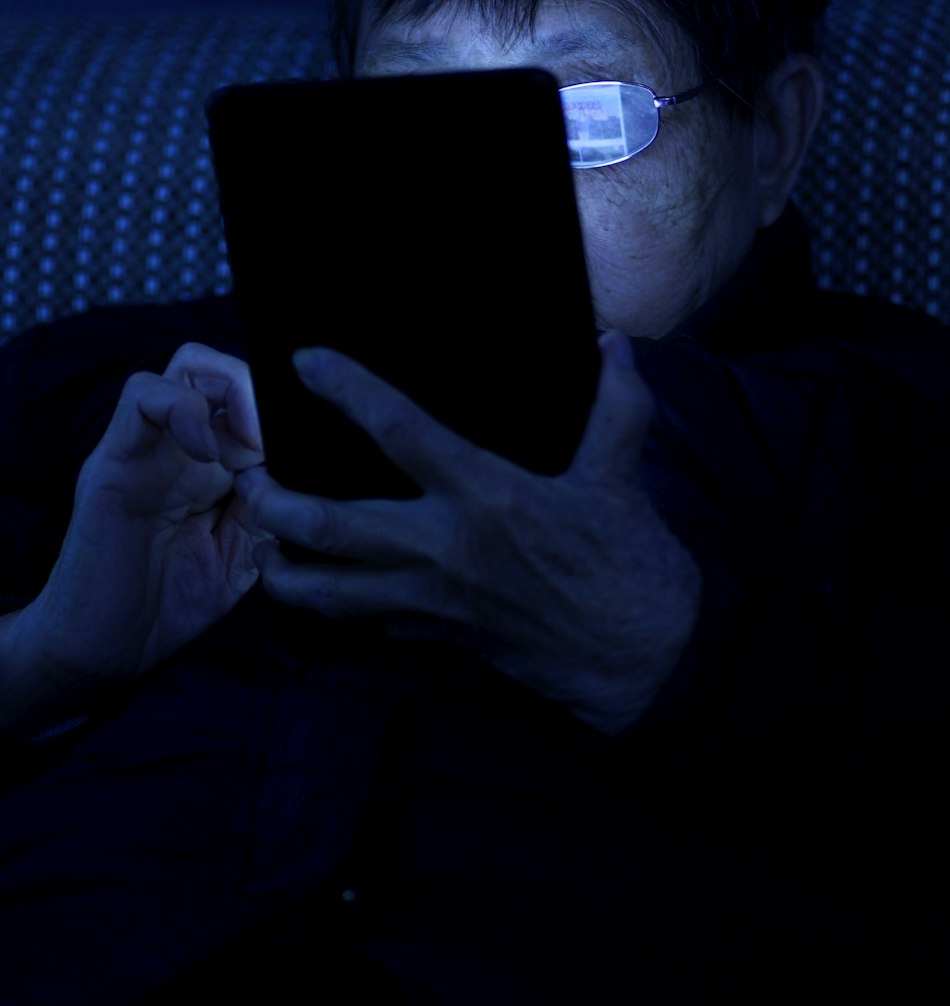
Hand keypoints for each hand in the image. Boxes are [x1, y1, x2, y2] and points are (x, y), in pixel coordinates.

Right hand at [2, 344, 274, 723]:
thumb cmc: (171, 605)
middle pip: (229, 370)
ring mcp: (148, 446)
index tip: (311, 450)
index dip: (288, 414)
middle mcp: (185, 446)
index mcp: (219, 466)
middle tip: (281, 442)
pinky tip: (206, 454)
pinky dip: (183, 409)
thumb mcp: (243, 557)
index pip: (257, 402)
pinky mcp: (113, 458)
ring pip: (188, 364)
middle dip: (266, 392)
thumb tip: (301, 470)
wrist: (106, 651)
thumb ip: (270, 511)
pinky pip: (141, 396)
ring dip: (232, 389)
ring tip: (251, 442)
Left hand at [238, 332, 701, 733]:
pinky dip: (345, 608)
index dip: (347, 390)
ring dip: (285, 574)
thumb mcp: (622, 476)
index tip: (304, 361)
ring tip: (262, 549)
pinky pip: (373, 624)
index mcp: (486, 495)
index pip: (399, 430)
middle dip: (275, 505)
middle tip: (249, 481)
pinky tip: (332, 593)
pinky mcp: (442, 638)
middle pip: (331, 526)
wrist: (644, 662)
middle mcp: (445, 548)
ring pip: (332, 594)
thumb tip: (612, 344)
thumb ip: (616, 403)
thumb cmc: (632, 566)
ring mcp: (436, 601)